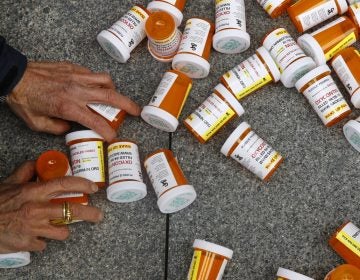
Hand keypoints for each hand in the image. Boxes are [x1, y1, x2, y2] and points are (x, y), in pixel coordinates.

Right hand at [0, 161, 102, 252]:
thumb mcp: (8, 183)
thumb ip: (25, 172)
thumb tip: (37, 162)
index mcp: (33, 192)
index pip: (64, 184)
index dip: (82, 184)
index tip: (93, 187)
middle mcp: (37, 209)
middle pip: (72, 211)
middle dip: (90, 213)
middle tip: (98, 215)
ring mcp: (33, 228)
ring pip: (62, 231)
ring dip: (62, 229)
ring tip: (57, 227)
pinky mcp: (28, 244)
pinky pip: (44, 244)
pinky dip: (42, 240)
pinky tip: (35, 236)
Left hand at [7, 61, 140, 141]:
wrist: (14, 76)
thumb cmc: (23, 100)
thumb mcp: (37, 124)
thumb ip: (57, 129)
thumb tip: (70, 127)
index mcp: (68, 107)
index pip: (96, 121)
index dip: (108, 131)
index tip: (113, 137)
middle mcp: (77, 90)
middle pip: (110, 97)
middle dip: (127, 105)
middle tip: (136, 111)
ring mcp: (76, 76)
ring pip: (105, 81)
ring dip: (113, 90)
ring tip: (113, 97)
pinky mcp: (72, 68)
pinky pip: (92, 73)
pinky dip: (97, 81)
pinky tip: (93, 87)